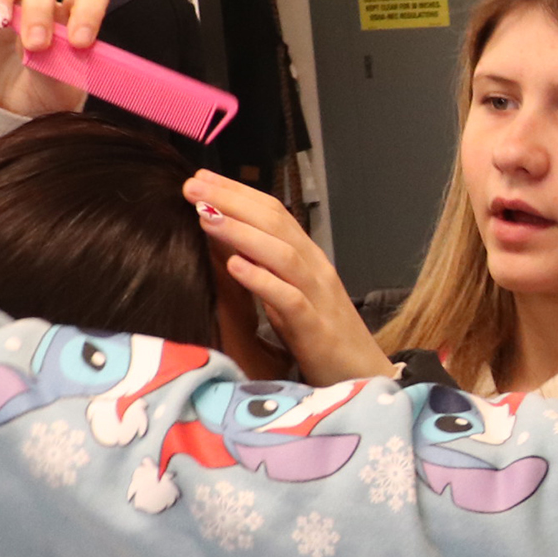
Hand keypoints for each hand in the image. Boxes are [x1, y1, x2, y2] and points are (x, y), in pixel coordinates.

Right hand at [0, 0, 99, 116]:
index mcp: (67, 19)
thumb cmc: (41, 99)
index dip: (88, 9)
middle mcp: (34, 5)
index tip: (80, 41)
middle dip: (40, 5)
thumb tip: (56, 46)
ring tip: (0, 22)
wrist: (4, 119)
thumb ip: (61, 67)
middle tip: (36, 44)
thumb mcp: (61, 92)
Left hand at [185, 171, 392, 385]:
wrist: (365, 377)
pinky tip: (233, 266)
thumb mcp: (290, 300)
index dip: (238, 193)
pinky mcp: (316, 329)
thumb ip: (267, 273)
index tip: (201, 179)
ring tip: (205, 216)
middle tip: (192, 187)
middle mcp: (316, 270)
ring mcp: (319, 297)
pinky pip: (289, 299)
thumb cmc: (324, 340)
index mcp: (309, 260)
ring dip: (241, 232)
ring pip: (282, 254)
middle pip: (275, 223)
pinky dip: (261, 279)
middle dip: (232, 201)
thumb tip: (228, 249)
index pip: (274, 214)